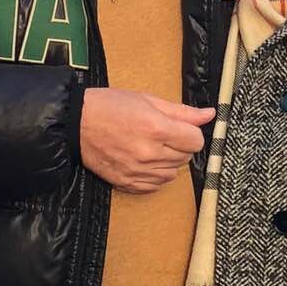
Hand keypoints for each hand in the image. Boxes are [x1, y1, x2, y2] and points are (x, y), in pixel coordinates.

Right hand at [80, 88, 214, 193]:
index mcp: (156, 128)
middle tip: (163, 133)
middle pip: (186, 157)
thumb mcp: (147, 99)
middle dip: (180, 144)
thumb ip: (182, 111)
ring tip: (152, 145)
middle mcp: (149, 153)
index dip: (191, 132)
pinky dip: (155, 174)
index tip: (181, 128)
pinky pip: (156, 186)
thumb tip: (209, 115)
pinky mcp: (128, 184)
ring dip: (169, 160)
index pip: (195, 141)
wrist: (76, 124)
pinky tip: (145, 160)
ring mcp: (138, 171)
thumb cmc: (110, 105)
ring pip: (172, 173)